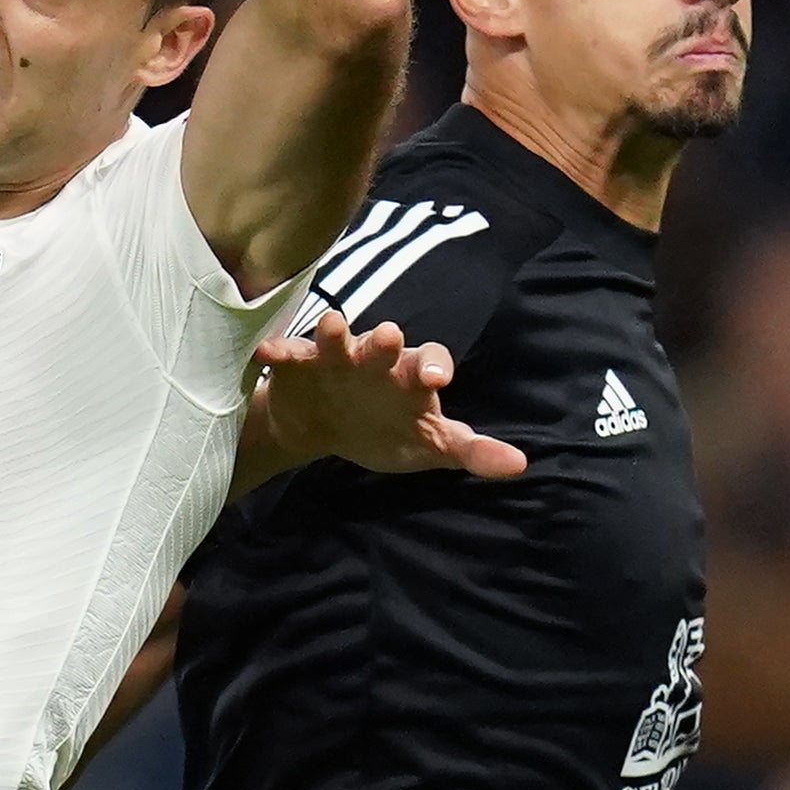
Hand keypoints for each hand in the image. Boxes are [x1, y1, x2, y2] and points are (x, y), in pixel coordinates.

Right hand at [246, 309, 525, 480]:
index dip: (432, 367)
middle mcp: (376, 360)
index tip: (435, 381)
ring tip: (332, 325)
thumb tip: (521, 465)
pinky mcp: (299, 366)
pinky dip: (280, 349)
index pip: (429, 361)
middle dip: (384, 342)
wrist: (325, 430)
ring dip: (335, 333)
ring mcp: (336, 359)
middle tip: (388, 336)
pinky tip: (268, 352)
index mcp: (411, 376)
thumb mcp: (430, 446)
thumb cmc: (387, 430)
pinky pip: (290, 354)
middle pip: (384, 346)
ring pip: (337, 340)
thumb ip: (471, 451)